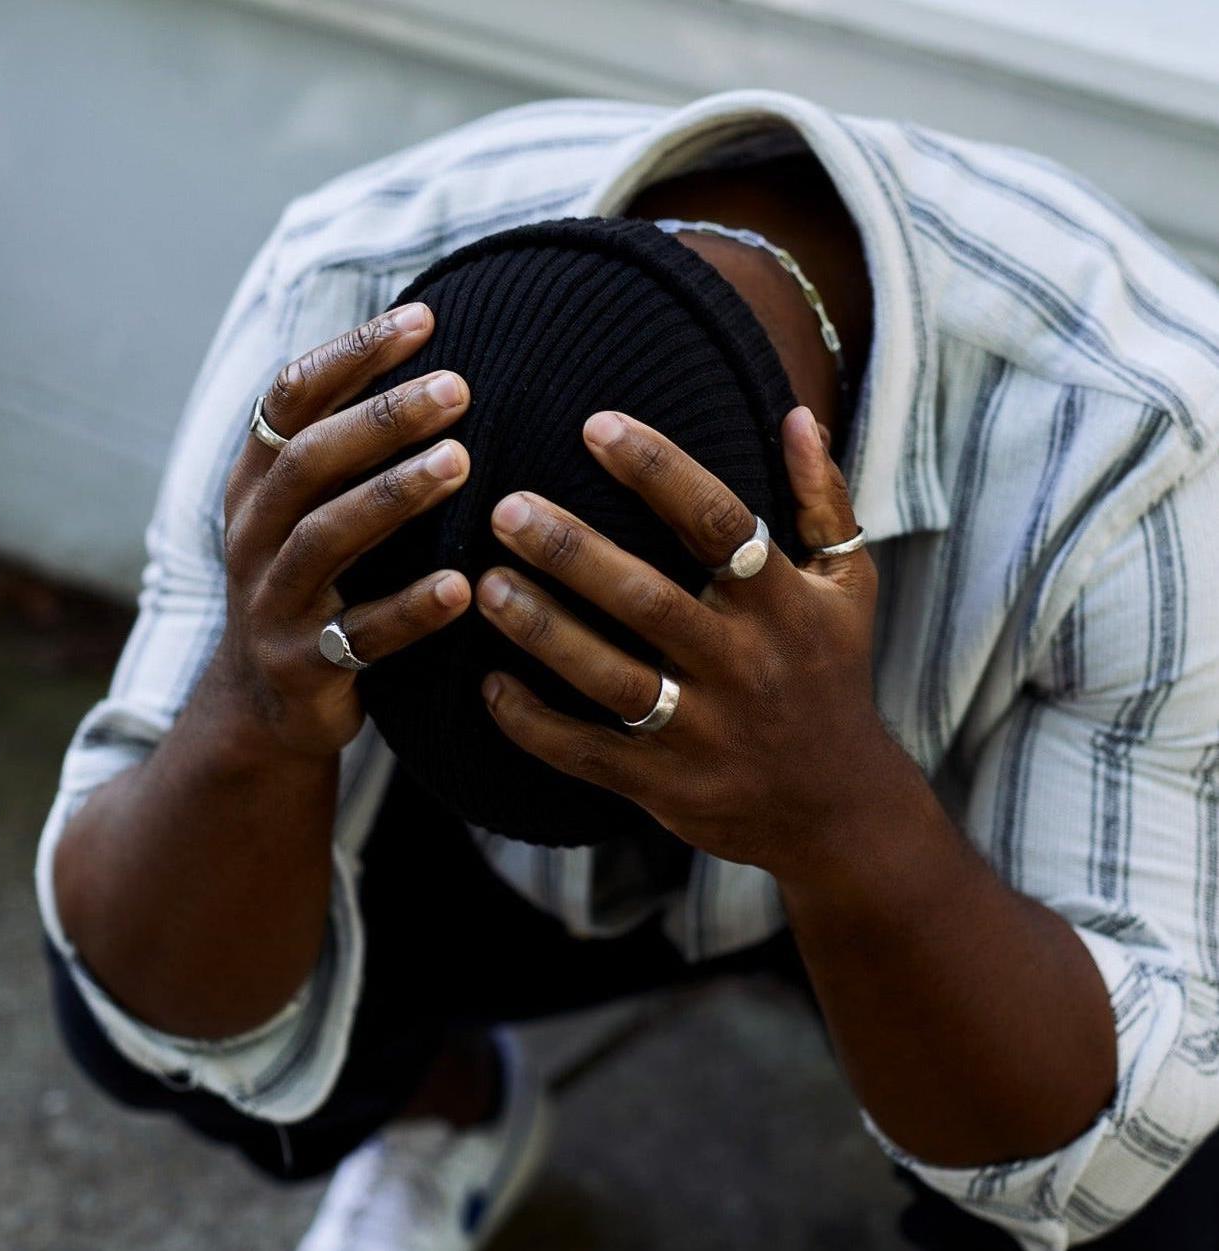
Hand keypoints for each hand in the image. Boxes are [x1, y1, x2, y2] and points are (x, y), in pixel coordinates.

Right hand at [213, 304, 473, 758]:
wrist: (263, 704)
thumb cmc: (310, 582)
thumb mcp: (310, 511)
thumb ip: (347, 448)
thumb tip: (426, 354)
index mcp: (255, 484)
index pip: (291, 398)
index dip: (352, 354)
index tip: (425, 319)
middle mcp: (252, 535)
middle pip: (307, 460)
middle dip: (380, 418)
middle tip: (457, 389)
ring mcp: (272, 602)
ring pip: (325, 537)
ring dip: (392, 495)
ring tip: (460, 463)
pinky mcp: (302, 667)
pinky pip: (359, 635)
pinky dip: (409, 609)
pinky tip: (461, 587)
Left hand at [475, 405, 888, 877]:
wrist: (840, 808)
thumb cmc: (834, 676)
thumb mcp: (849, 585)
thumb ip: (823, 500)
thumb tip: (795, 415)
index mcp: (786, 605)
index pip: (720, 523)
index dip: (659, 470)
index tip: (594, 425)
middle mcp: (745, 666)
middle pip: (648, 600)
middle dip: (573, 551)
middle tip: (506, 508)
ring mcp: (705, 732)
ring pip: (611, 678)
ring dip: (543, 630)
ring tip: (484, 584)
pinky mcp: (668, 787)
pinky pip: (589, 753)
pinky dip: (534, 724)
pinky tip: (488, 684)